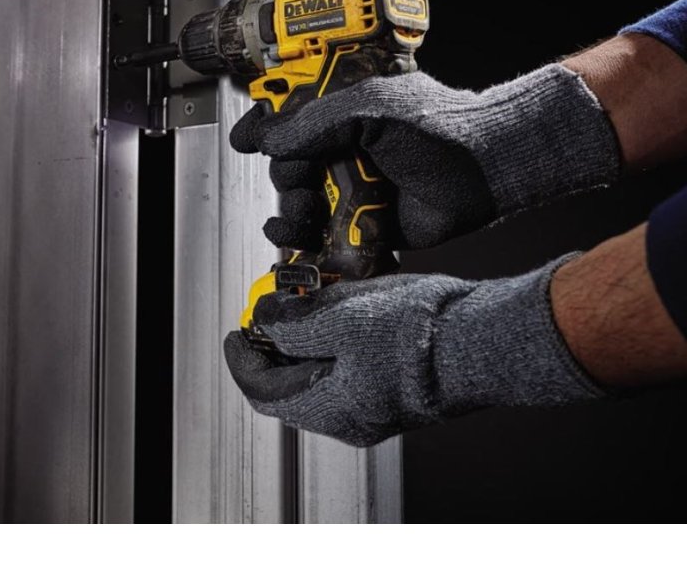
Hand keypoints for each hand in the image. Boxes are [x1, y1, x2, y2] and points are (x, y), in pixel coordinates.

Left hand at [223, 257, 603, 446]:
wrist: (484, 337)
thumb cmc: (419, 335)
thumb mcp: (339, 319)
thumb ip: (293, 325)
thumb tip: (265, 319)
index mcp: (330, 409)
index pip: (264, 391)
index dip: (242, 358)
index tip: (236, 332)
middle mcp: (353, 417)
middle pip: (292, 386)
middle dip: (276, 347)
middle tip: (269, 314)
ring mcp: (379, 405)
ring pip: (323, 376)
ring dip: (307, 342)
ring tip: (304, 304)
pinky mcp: (400, 387)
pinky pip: (353, 367)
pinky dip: (336, 342)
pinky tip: (342, 310)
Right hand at [230, 64, 619, 249]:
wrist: (486, 171)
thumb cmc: (442, 128)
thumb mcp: (371, 110)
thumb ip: (316, 123)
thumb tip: (270, 138)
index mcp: (343, 114)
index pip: (289, 118)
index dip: (264, 127)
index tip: (245, 138)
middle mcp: (344, 150)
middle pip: (288, 168)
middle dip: (286, 179)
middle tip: (301, 182)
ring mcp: (353, 188)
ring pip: (301, 204)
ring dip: (292, 213)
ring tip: (302, 216)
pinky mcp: (364, 224)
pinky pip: (325, 237)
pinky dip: (307, 243)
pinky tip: (298, 241)